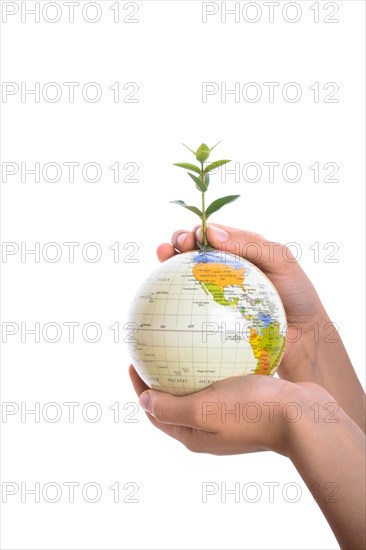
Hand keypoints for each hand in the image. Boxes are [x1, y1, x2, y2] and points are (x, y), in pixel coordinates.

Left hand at [129, 364, 327, 455]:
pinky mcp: (247, 406)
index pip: (156, 411)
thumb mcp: (204, 409)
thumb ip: (170, 407)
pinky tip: (217, 347)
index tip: (134, 361)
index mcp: (194, 434)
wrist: (304, 416)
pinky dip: (214, 368)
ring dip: (189, 372)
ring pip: (200, 392)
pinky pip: (222, 384)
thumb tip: (144, 400)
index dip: (140, 387)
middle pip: (175, 402)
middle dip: (162, 378)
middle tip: (155, 351)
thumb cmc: (252, 411)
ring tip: (183, 345)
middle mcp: (209, 430)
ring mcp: (229, 419)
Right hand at [156, 223, 364, 430]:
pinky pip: (186, 305)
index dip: (197, 231)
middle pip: (192, 251)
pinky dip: (170, 296)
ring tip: (162, 257)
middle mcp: (223, 270)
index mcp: (238, 252)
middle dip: (178, 242)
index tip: (192, 237)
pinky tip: (161, 292)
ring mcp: (214, 294)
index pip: (211, 235)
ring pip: (184, 275)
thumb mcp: (280, 260)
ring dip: (168, 263)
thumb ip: (250, 243)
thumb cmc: (296, 294)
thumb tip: (212, 235)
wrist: (302, 337)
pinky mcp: (208, 317)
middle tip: (175, 246)